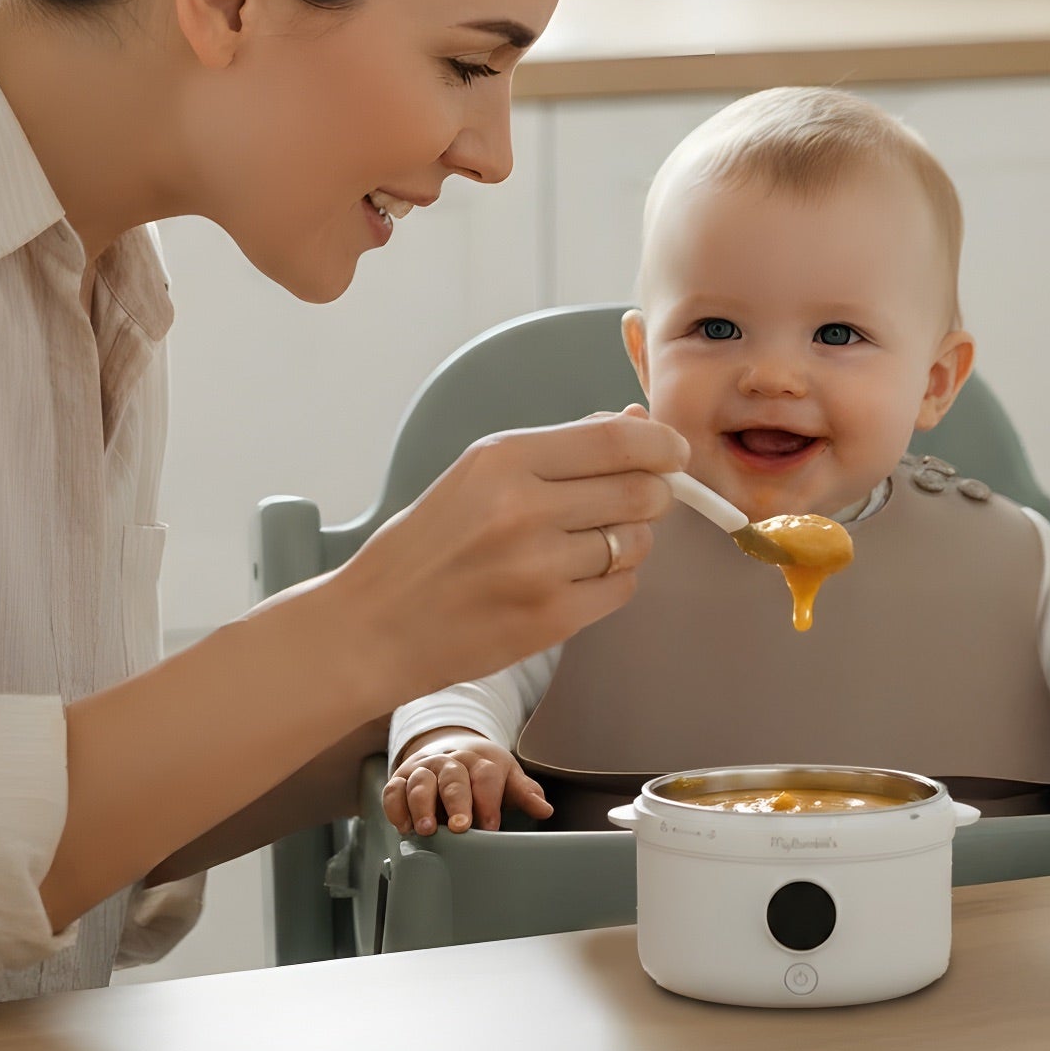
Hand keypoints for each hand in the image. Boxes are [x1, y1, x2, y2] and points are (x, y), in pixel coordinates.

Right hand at [329, 410, 687, 713]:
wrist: (375, 625)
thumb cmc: (428, 544)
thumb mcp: (478, 474)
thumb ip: (559, 449)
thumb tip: (638, 425)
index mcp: (503, 459)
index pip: (617, 441)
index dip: (662, 444)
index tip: (673, 451)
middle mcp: (524, 509)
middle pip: (640, 491)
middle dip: (654, 493)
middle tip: (640, 499)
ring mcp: (539, 568)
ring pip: (636, 542)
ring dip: (630, 540)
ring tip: (588, 544)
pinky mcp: (551, 620)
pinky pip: (622, 588)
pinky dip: (613, 580)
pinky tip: (577, 578)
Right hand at [382, 731, 551, 837]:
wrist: (449, 749)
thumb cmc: (482, 773)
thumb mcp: (507, 779)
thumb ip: (525, 794)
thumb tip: (545, 809)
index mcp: (481, 761)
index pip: (486, 776)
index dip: (488, 801)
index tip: (490, 825)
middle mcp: (451, 762)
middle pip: (453, 777)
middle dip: (456, 802)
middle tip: (460, 827)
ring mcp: (424, 769)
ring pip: (421, 782)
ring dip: (421, 805)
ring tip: (426, 829)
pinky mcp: (401, 779)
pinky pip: (394, 790)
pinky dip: (395, 807)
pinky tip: (403, 826)